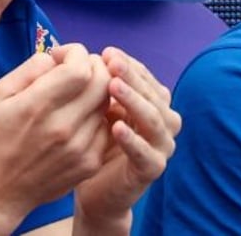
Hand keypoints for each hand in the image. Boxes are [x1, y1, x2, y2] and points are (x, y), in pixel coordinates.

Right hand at [0, 44, 111, 226]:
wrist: (0, 187)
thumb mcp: (1, 93)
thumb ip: (31, 67)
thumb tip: (59, 57)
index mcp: (36, 106)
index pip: (80, 68)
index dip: (76, 53)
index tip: (63, 56)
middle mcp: (62, 127)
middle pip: (102, 82)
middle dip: (94, 65)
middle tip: (79, 67)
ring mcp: (79, 148)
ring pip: (106, 103)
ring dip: (96, 90)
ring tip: (76, 92)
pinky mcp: (90, 163)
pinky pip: (105, 126)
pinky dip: (96, 115)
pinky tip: (79, 116)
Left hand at [73, 46, 181, 233]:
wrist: (93, 189)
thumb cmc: (91, 142)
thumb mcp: (92, 108)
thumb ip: (95, 85)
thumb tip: (78, 54)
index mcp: (150, 103)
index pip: (146, 77)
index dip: (129, 64)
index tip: (107, 52)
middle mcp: (161, 123)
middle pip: (154, 94)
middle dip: (132, 76)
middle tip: (111, 63)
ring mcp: (160, 147)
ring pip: (155, 120)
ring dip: (135, 101)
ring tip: (112, 87)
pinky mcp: (151, 171)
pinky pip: (147, 155)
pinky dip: (133, 140)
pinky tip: (116, 127)